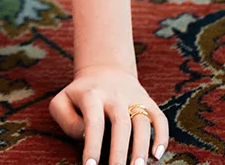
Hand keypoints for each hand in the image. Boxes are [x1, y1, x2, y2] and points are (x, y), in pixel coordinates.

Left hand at [49, 63, 168, 164]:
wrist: (104, 70)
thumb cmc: (80, 95)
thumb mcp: (62, 101)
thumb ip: (66, 120)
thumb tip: (85, 135)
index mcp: (91, 95)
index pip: (93, 122)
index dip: (93, 146)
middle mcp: (114, 95)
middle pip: (121, 123)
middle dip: (120, 150)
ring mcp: (133, 97)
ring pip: (142, 121)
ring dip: (142, 146)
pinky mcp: (148, 100)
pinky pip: (160, 118)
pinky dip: (162, 136)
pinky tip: (157, 155)